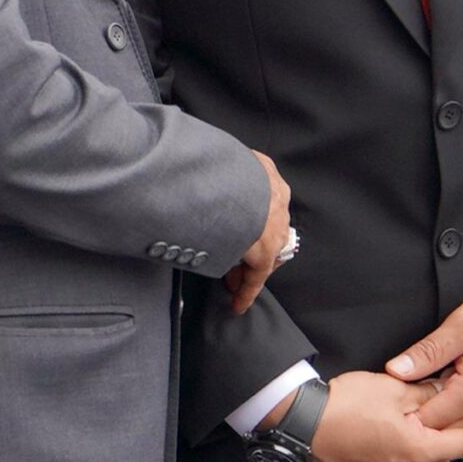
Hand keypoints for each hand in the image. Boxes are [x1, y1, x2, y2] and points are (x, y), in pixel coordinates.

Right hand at [220, 151, 293, 314]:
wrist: (221, 178)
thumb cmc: (210, 163)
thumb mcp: (213, 159)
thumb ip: (210, 168)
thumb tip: (186, 168)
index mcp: (265, 173)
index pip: (262, 201)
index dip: (248, 219)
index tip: (235, 229)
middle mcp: (276, 199)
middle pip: (266, 229)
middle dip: (250, 246)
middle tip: (233, 263)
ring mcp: (273, 225)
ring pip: (263, 252)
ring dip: (246, 267)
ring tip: (230, 282)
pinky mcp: (266, 251)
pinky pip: (257, 274)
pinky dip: (247, 289)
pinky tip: (238, 302)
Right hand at [285, 370, 462, 461]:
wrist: (299, 423)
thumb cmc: (345, 406)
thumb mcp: (392, 389)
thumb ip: (424, 393)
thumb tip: (445, 391)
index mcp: (420, 449)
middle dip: (453, 447)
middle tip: (448, 420)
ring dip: (427, 453)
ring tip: (417, 427)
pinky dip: (403, 453)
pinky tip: (390, 432)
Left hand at [386, 283, 462, 429]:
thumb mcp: (461, 326)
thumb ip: (428, 352)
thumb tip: (396, 370)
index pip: (428, 421)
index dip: (402, 416)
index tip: (382, 406)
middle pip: (440, 431)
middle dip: (413, 424)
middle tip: (388, 409)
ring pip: (453, 428)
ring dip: (430, 420)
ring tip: (405, 407)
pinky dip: (446, 414)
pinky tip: (430, 400)